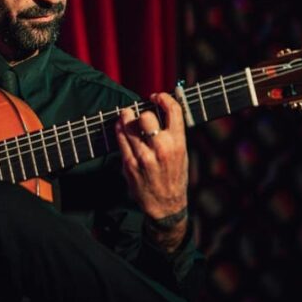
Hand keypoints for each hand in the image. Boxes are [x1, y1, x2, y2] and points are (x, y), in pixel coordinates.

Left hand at [115, 93, 188, 250]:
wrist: (166, 206)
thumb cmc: (174, 176)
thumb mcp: (182, 154)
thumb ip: (173, 132)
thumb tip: (161, 109)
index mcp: (178, 144)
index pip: (173, 111)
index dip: (163, 97)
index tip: (157, 96)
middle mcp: (161, 149)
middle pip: (145, 116)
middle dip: (142, 112)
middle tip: (140, 113)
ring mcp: (144, 157)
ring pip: (129, 125)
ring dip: (126, 116)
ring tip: (127, 115)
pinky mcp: (129, 164)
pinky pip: (120, 139)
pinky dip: (119, 129)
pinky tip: (121, 127)